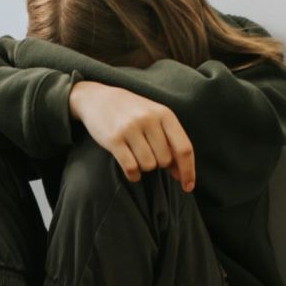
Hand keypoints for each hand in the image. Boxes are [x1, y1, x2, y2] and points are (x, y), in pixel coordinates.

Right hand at [69, 81, 195, 192]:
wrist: (97, 98)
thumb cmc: (131, 112)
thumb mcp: (155, 117)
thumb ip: (170, 141)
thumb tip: (181, 174)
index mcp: (164, 114)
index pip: (184, 148)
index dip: (188, 171)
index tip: (188, 187)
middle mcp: (148, 120)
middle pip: (165, 160)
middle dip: (159, 164)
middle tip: (148, 154)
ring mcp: (130, 129)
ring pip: (148, 165)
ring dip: (144, 168)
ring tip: (136, 156)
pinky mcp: (113, 139)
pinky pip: (131, 168)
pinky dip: (133, 174)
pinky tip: (131, 170)